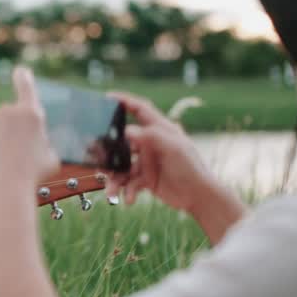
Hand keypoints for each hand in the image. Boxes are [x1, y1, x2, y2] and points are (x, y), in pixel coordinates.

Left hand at [0, 66, 59, 185]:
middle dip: (14, 130)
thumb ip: (43, 143)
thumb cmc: (32, 175)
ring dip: (0, 141)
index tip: (20, 71)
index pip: (26, 86)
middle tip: (20, 155)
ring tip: (6, 163)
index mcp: (32, 113)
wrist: (4, 187)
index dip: (23, 77)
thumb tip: (37, 142)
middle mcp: (8, 110)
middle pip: (12, 116)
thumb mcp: (50, 157)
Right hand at [104, 91, 220, 210]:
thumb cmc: (191, 168)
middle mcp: (151, 143)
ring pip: (122, 167)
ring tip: (111, 193)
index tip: (107, 97)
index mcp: (159, 130)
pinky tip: (129, 200)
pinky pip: (129, 183)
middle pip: (123, 142)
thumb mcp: (174, 148)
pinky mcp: (146, 178)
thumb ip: (152, 137)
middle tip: (97, 159)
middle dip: (109, 152)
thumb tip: (127, 130)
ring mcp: (147, 161)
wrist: (199, 196)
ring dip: (115, 180)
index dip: (125, 101)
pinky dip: (127, 191)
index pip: (140, 109)